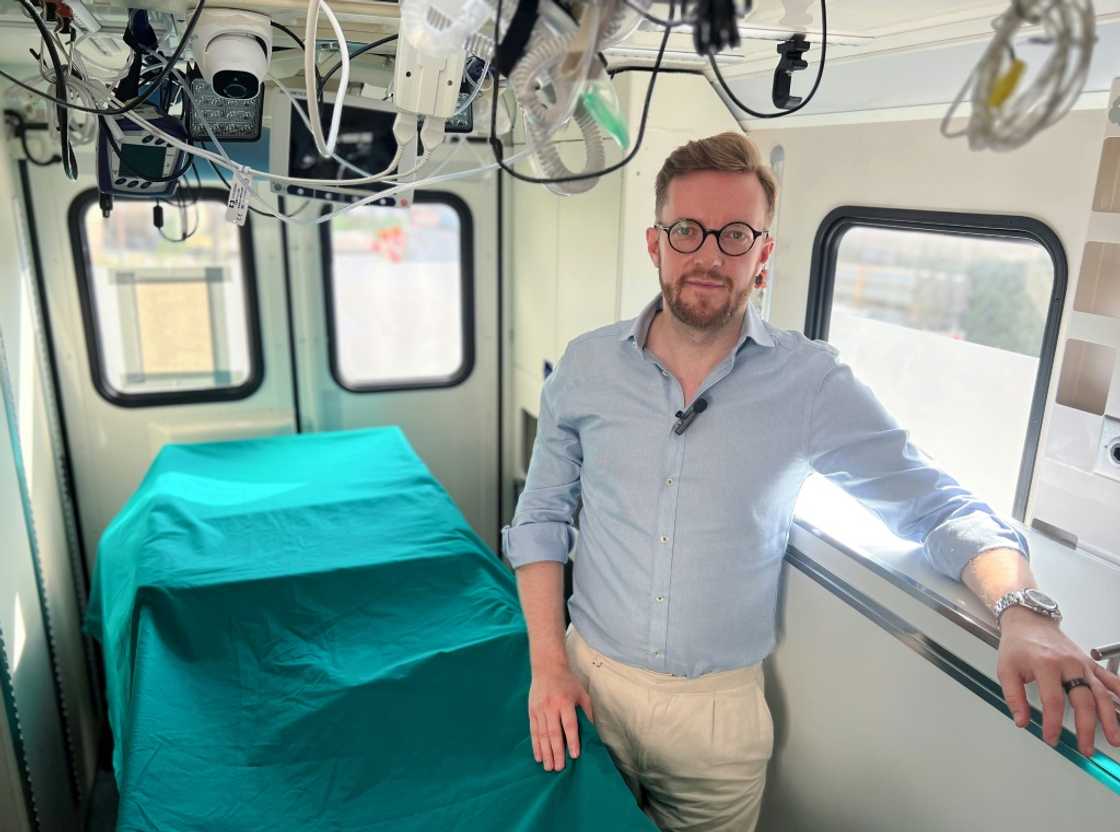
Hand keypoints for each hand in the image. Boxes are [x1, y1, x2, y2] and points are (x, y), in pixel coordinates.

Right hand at [528, 664, 593, 771]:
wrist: (547, 667)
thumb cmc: (567, 681)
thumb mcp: (581, 693)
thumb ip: (587, 711)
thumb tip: (594, 730)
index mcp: (565, 702)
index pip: (569, 725)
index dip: (572, 740)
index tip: (574, 755)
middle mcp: (551, 707)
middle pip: (554, 733)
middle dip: (556, 752)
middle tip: (559, 768)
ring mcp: (540, 710)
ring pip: (542, 735)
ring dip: (545, 752)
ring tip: (549, 767)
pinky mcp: (532, 712)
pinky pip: (533, 731)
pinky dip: (535, 745)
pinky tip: (538, 756)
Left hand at [997, 607, 1119, 755]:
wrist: (1030, 621)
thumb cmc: (1018, 644)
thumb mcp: (1006, 669)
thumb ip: (1013, 696)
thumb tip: (1021, 720)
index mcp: (1045, 664)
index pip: (1053, 700)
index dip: (1053, 723)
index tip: (1051, 738)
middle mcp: (1068, 664)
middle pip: (1083, 699)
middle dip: (1086, 727)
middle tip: (1085, 747)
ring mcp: (1082, 663)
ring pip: (1101, 693)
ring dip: (1110, 717)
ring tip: (1115, 738)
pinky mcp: (1090, 663)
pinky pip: (1110, 678)